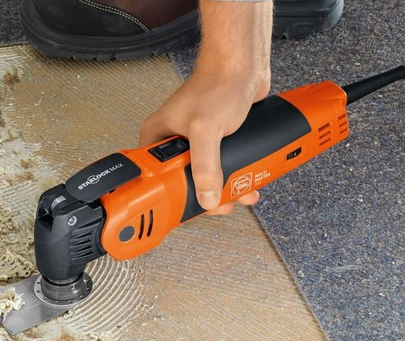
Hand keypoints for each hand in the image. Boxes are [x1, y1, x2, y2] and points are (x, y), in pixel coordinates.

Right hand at [139, 0, 272, 214]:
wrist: (243, 66)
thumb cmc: (217, 84)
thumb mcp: (207, 129)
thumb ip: (206, 165)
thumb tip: (206, 196)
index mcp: (157, 137)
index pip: (155, 177)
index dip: (171, 197)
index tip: (187, 210)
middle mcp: (172, 140)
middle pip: (183, 182)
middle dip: (206, 196)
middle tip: (220, 205)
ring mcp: (195, 142)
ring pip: (206, 177)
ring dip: (225, 190)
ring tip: (240, 195)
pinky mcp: (216, 141)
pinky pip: (222, 167)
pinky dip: (236, 177)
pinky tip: (248, 182)